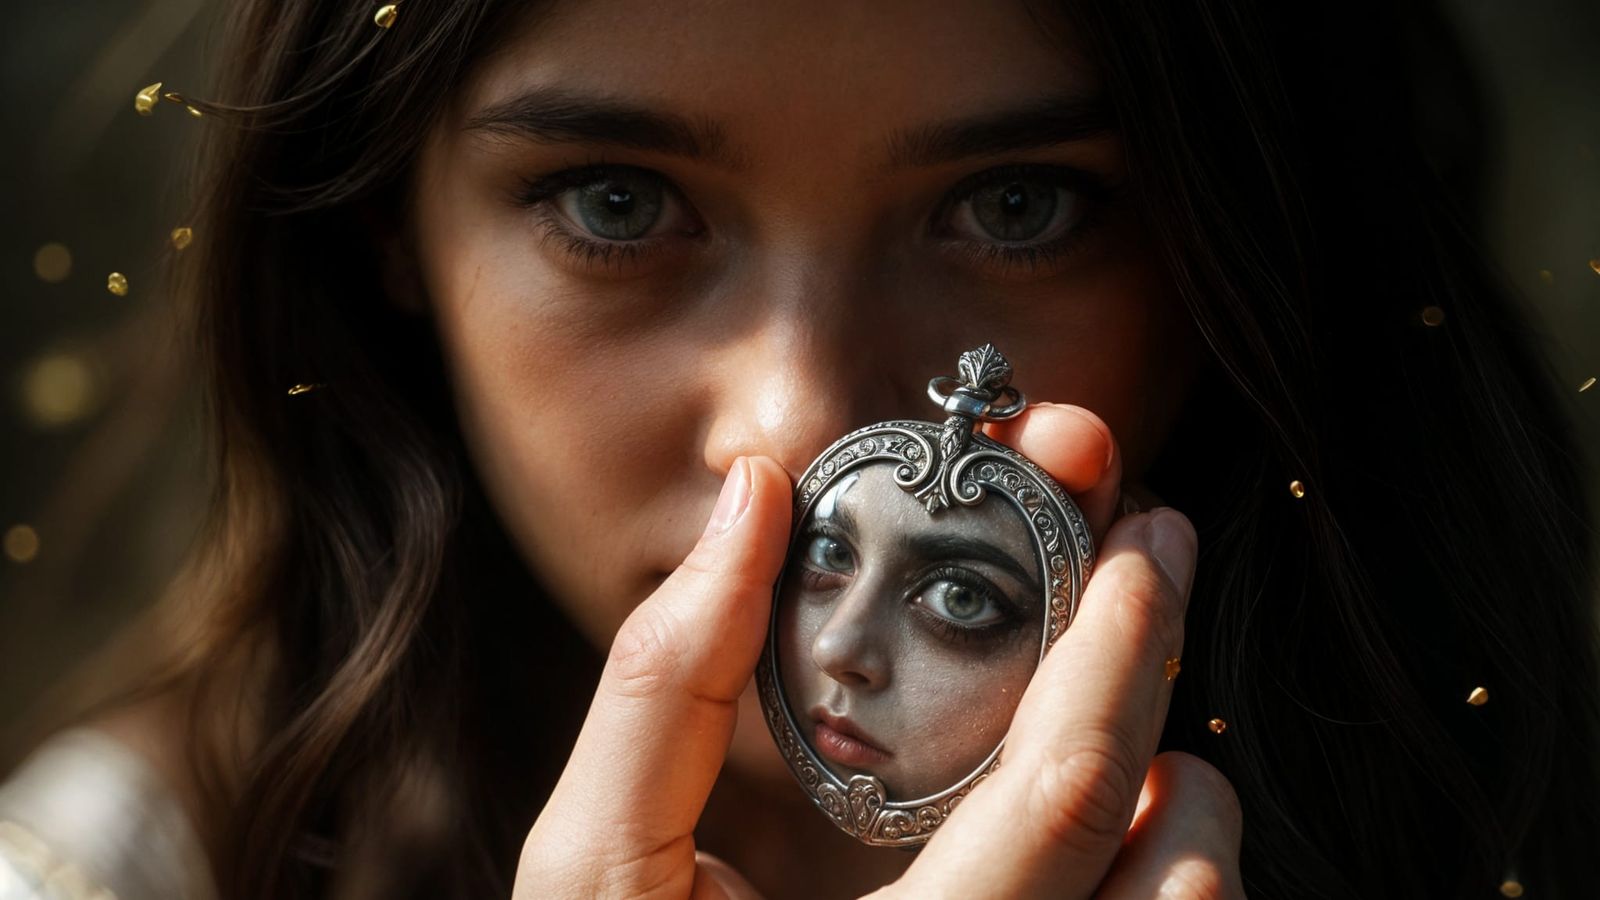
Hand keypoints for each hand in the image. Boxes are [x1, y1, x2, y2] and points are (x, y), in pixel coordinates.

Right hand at [512, 405, 1241, 898]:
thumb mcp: (596, 869)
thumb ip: (667, 682)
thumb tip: (757, 497)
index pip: (1063, 797)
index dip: (1122, 644)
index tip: (1138, 532)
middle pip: (1174, 855)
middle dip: (1167, 670)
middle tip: (1148, 552)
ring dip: (1179, 793)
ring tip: (1114, 717)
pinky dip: (1159, 875)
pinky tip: (1094, 834)